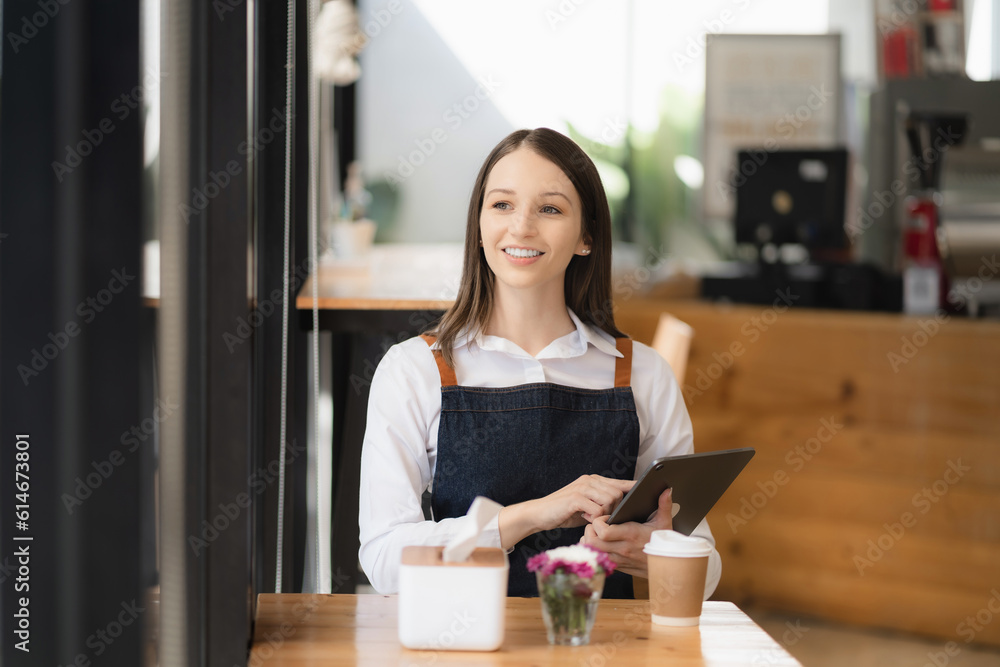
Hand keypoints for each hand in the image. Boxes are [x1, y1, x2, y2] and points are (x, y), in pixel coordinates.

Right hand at [498, 475, 633, 548]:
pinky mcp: (575, 498)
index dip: (633, 487)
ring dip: (603, 514)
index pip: (619, 482)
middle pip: (618, 493)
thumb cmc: (564, 512)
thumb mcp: (587, 507)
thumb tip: (622, 511)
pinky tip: (583, 518)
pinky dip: (593, 517)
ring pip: (609, 500)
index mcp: (594, 480)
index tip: (647, 491)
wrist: (539, 513)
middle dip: (614, 509)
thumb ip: (602, 505)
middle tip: (600, 518)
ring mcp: (582, 487)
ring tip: (590, 517)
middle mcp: (589, 480)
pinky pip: (596, 508)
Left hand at [581, 487, 672, 577]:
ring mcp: (619, 560)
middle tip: (596, 524)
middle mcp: (622, 549)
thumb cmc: (664, 543)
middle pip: (593, 542)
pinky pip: (599, 560)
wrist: (668, 566)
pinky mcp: (618, 567)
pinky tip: (600, 544)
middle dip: (590, 530)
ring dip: (590, 541)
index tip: (604, 517)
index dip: (598, 522)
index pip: (604, 532)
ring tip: (596, 533)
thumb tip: (666, 490)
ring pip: (593, 552)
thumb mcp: (664, 523)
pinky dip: (595, 552)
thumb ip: (664, 506)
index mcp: (631, 535)